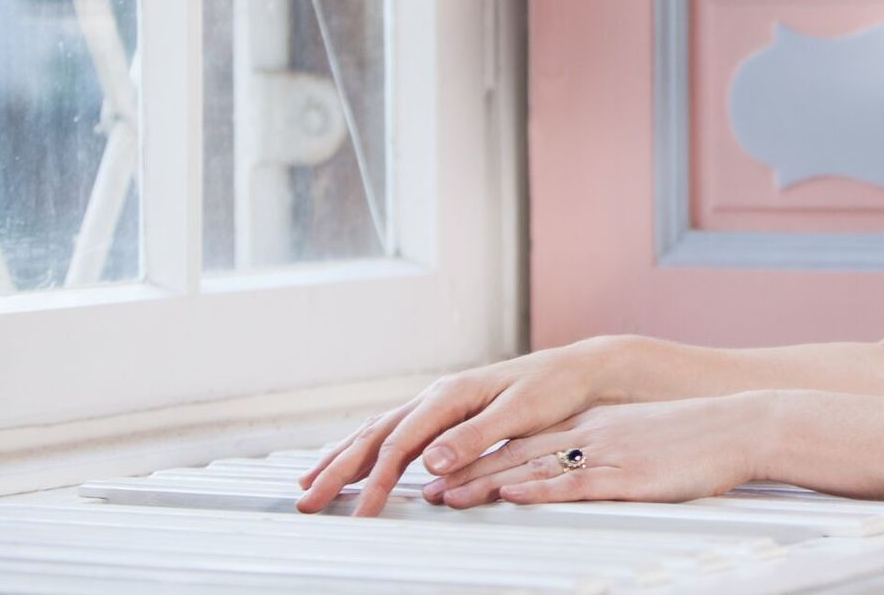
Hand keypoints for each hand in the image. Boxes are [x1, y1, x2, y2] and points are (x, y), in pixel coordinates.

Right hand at [295, 337, 619, 516]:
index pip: (401, 443)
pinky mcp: (446, 411)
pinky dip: (365, 447)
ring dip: (342, 458)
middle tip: (306, 502)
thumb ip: (474, 437)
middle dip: (337, 470)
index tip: (361, 513)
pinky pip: (395, 430)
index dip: (376, 480)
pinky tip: (351, 460)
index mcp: (450, 395)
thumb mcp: (519, 414)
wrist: (577, 370)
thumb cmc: (553, 390)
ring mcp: (439, 402)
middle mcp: (437, 396)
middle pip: (376, 435)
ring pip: (378, 430)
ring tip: (310, 484)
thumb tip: (429, 461)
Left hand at [422, 393, 771, 508]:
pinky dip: (537, 489)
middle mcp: (591, 434)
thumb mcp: (643, 441)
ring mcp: (607, 453)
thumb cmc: (699, 441)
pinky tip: (511, 494)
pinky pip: (574, 483)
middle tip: (426, 487)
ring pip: (533, 468)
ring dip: (486, 483)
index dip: (481, 454)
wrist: (740, 426)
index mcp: (594, 425)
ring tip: (448, 496)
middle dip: (467, 470)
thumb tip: (581, 474)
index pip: (525, 439)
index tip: (447, 469)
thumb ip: (610, 454)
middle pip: (515, 453)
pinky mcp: (627, 476)